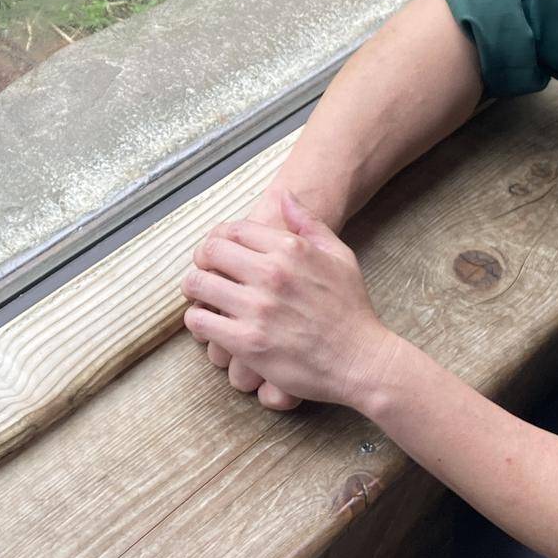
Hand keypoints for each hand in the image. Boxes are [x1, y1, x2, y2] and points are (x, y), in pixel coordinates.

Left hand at [180, 190, 402, 413]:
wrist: (362, 361)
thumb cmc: (352, 310)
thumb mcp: (339, 257)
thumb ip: (310, 223)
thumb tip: (284, 195)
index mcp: (290, 249)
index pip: (233, 230)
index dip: (219, 239)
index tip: (219, 253)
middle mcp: (271, 273)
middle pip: (210, 252)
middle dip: (202, 261)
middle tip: (205, 274)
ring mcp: (257, 308)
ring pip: (198, 284)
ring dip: (195, 289)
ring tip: (201, 297)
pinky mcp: (247, 342)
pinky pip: (201, 320)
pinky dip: (198, 320)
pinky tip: (208, 324)